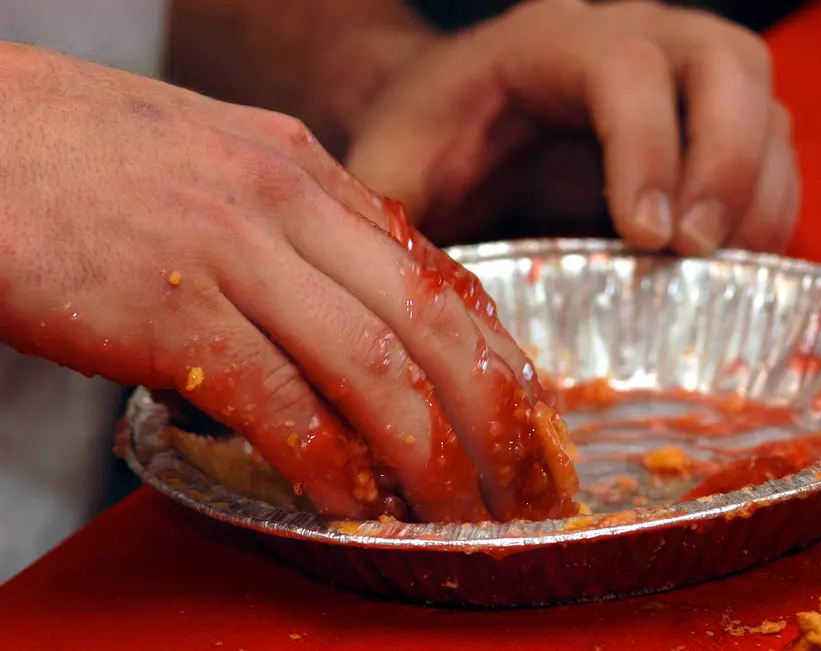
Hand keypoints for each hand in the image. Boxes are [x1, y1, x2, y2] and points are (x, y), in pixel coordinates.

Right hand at [0, 44, 576, 522]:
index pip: (437, 272)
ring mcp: (229, 249)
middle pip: (433, 323)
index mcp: (304, 167)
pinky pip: (277, 402)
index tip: (524, 415)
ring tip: (458, 512)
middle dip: (495, 416)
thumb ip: (294, 230)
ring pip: (374, 368)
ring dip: (429, 455)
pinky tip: (352, 505)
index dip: (496, 355)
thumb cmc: (80, 159)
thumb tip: (358, 309)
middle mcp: (285, 200)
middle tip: (523, 480)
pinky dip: (327, 464)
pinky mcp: (165, 309)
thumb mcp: (216, 167)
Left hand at [346, 0, 799, 253]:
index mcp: (543, 42)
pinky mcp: (699, 117)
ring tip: (730, 269)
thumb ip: (393, 216)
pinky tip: (738, 264)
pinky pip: (768, 140)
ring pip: (760, 96)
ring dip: (761, 187)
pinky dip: (768, 203)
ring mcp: (674, 70)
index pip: (623, 67)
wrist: (450, 117)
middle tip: (699, 251)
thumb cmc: (423, 145)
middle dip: (727, 161)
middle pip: (722, 61)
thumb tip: (426, 300)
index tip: (647, 237)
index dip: (647, 147)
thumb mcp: (389, 173)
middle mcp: (626, 36)